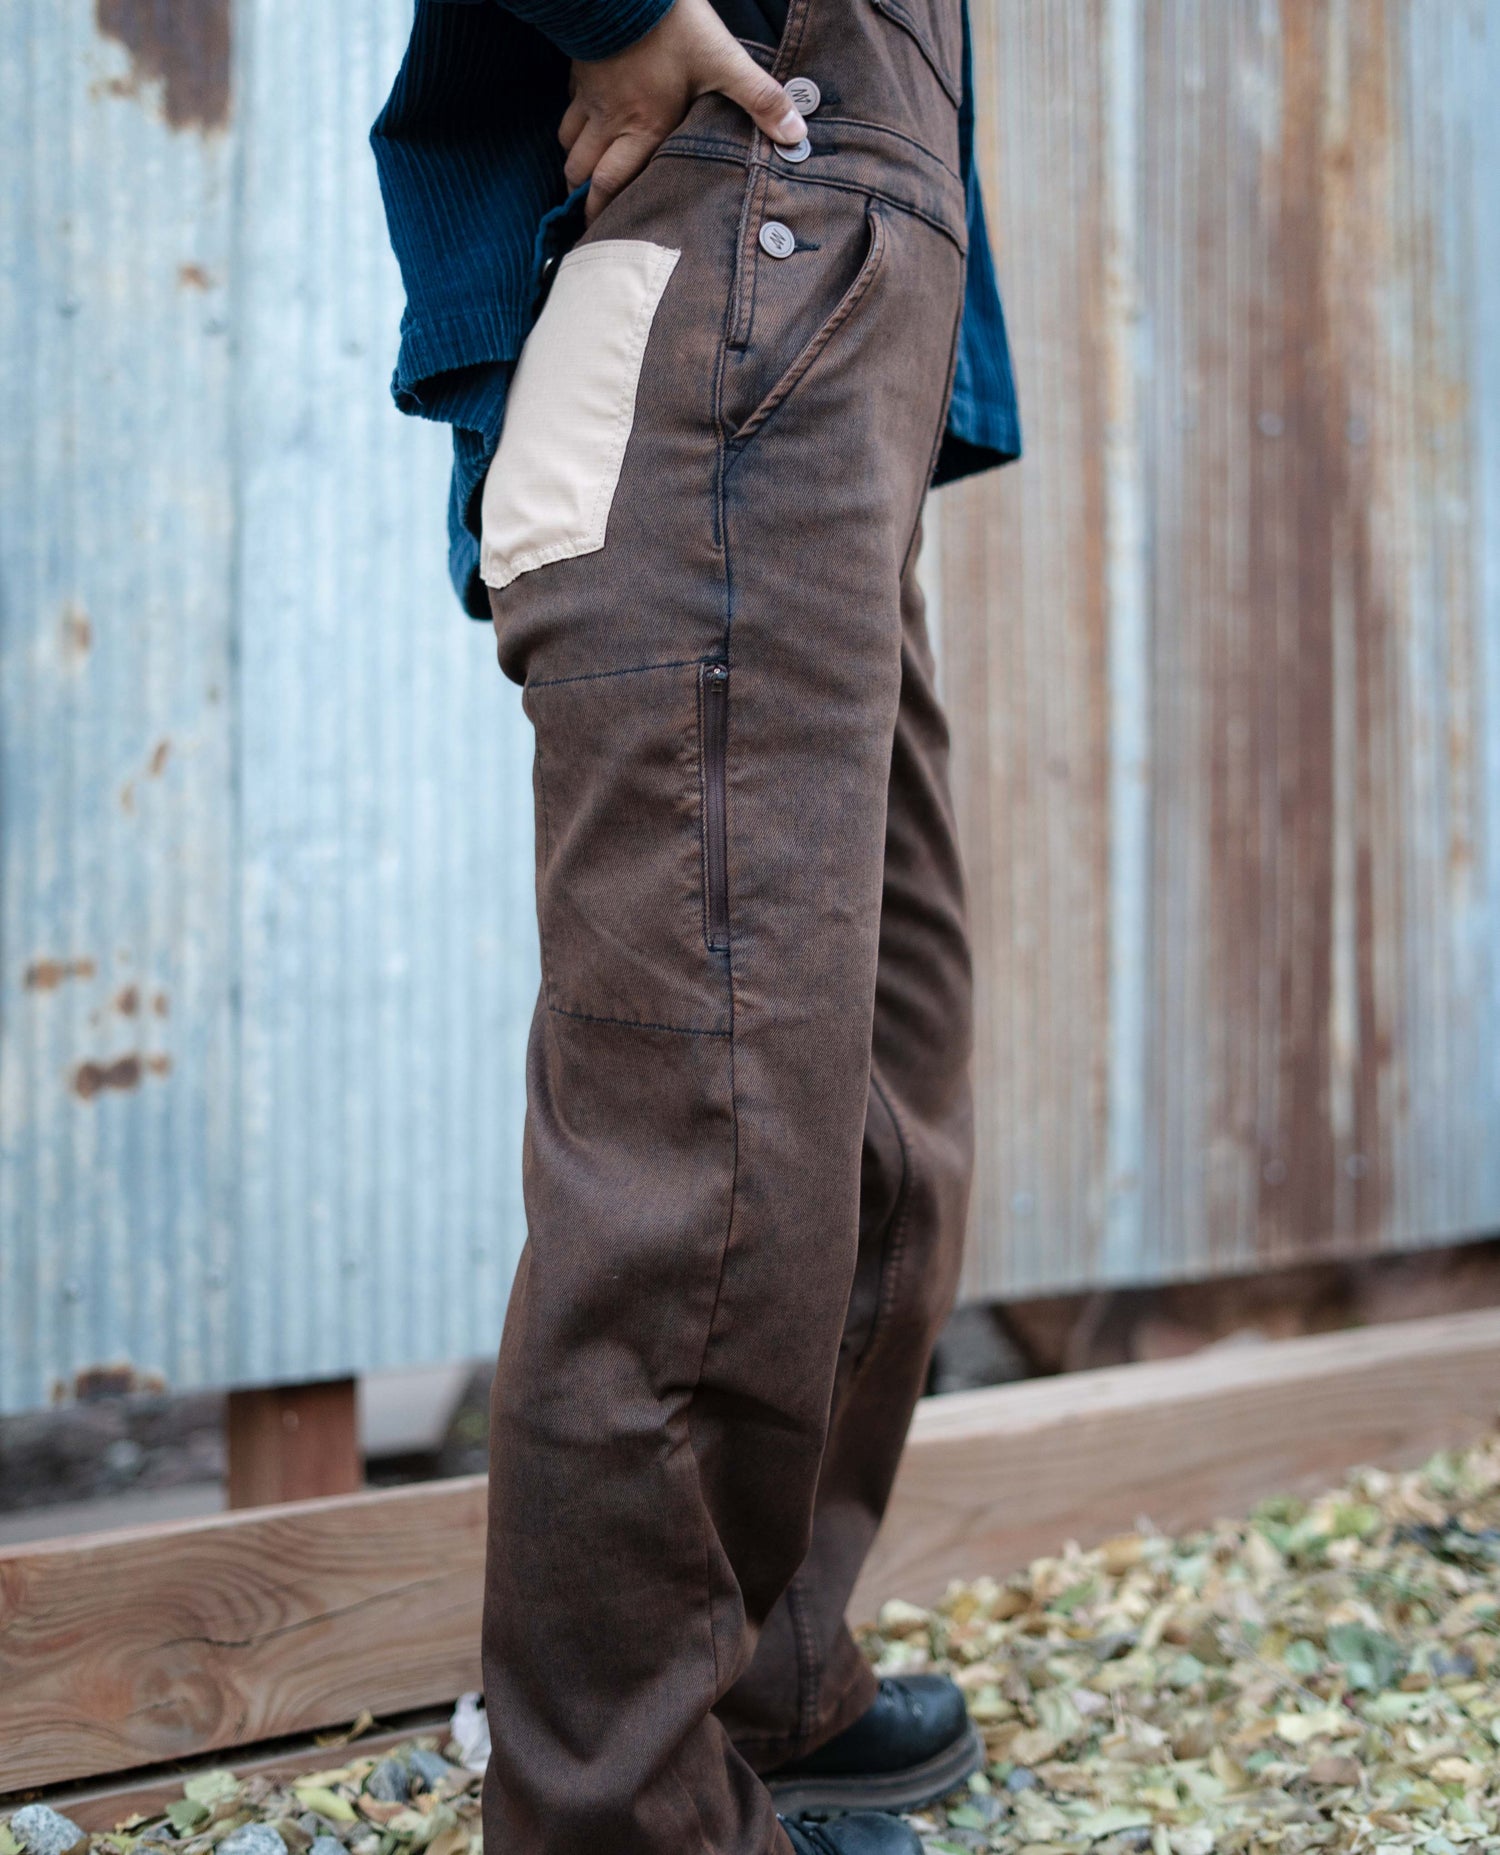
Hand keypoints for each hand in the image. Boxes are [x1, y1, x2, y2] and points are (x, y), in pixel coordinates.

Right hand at [560, 0, 805, 222]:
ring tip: (584, 172)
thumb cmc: (673, 26)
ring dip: (576, 159)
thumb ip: (759, 99)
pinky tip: (586, 119)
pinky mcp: (580, 69)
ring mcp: (590, 94)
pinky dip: (574, 119)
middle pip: (581, 169)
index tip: (599, 232)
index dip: (601, 211)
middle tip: (587, 211)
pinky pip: (569, 105)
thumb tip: (796, 134)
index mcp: (643, 128)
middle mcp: (611, 119)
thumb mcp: (724, 61)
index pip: (611, 182)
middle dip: (582, 194)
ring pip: (569, 140)